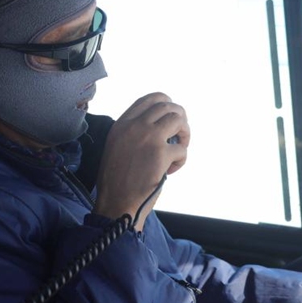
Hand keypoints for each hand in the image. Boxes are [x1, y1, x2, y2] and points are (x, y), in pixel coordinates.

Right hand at [94, 93, 190, 230]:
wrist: (116, 203)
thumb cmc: (116, 180)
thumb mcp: (116, 146)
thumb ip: (133, 132)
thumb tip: (159, 125)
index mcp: (122, 124)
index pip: (149, 99)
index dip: (166, 104)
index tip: (170, 118)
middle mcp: (135, 126)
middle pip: (168, 106)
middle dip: (179, 119)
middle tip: (179, 135)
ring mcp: (149, 138)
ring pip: (178, 119)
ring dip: (185, 134)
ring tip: (178, 149)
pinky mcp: (161, 154)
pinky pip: (182, 149)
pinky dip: (181, 160)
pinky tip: (170, 170)